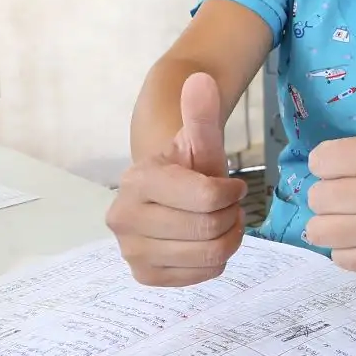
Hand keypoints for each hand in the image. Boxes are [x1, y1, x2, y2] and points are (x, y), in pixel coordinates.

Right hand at [107, 72, 248, 285]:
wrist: (166, 195)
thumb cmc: (186, 168)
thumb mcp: (197, 140)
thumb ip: (200, 114)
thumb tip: (200, 80)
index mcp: (139, 180)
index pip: (207, 198)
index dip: (230, 192)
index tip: (228, 185)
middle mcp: (124, 218)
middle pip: (210, 228)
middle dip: (231, 216)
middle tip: (226, 206)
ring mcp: (131, 251)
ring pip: (210, 255)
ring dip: (229, 238)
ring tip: (219, 222)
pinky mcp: (144, 276)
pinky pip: (204, 275)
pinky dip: (216, 260)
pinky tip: (205, 242)